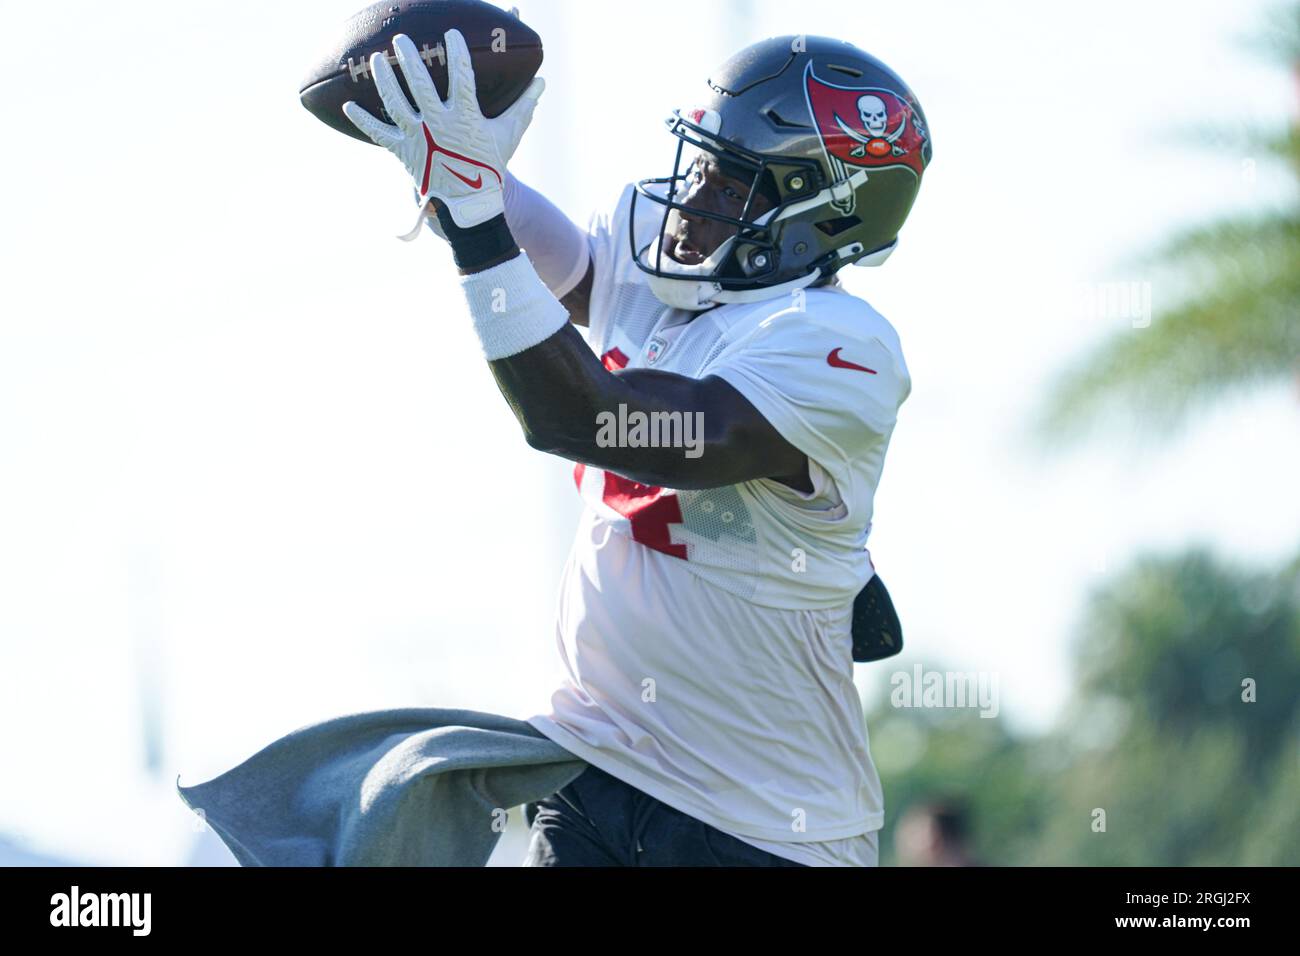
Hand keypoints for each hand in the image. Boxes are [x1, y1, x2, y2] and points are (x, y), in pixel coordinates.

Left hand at [343, 29, 543, 231]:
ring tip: (376, 59)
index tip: (451, 33)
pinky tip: (347, 106)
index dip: (457, 52)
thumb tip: (542, 81)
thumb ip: (524, 106)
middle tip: (400, 38)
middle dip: (409, 57)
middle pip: (419, 83)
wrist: (471, 203)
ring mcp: (418, 137)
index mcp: (465, 116)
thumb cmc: (490, 165)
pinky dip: (363, 121)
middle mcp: (438, 124)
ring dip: (384, 79)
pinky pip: (379, 134)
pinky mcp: (404, 151)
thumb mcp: (508, 135)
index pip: (462, 76)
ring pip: (395, 102)